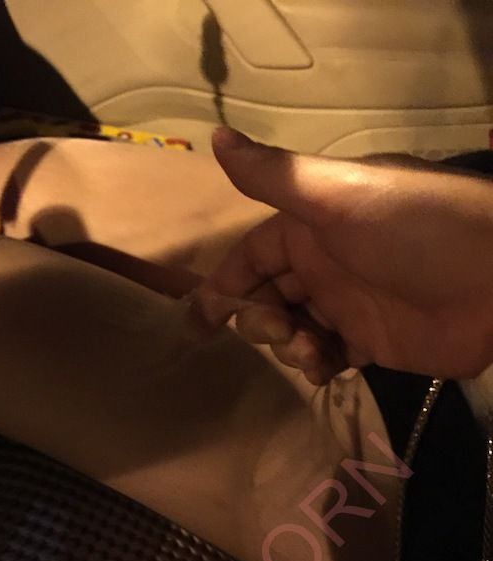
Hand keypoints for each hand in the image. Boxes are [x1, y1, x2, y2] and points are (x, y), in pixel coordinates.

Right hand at [196, 127, 492, 383]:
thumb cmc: (414, 232)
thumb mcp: (339, 197)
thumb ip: (275, 176)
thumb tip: (215, 136)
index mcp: (313, 225)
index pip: (252, 254)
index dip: (224, 283)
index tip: (201, 320)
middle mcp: (325, 263)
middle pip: (267, 295)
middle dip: (257, 318)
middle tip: (273, 330)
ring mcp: (348, 304)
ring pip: (294, 330)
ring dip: (288, 344)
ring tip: (310, 351)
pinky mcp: (372, 342)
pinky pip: (328, 356)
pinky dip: (317, 365)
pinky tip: (326, 369)